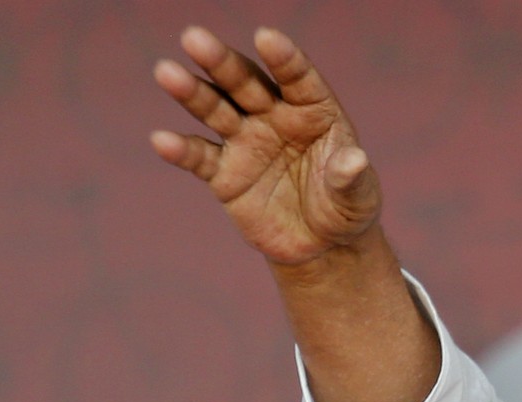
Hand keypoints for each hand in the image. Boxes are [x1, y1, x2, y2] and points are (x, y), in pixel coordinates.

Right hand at [151, 26, 379, 265]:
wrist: (322, 244)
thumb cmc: (346, 208)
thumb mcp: (358, 198)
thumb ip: (351, 178)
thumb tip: (355, 161)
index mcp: (313, 110)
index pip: (297, 78)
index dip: (283, 58)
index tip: (267, 37)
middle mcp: (274, 116)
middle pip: (245, 82)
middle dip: (221, 62)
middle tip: (194, 37)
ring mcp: (245, 141)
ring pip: (215, 109)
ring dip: (191, 92)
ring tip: (167, 72)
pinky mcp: (224, 173)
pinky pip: (200, 158)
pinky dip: (181, 150)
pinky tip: (162, 140)